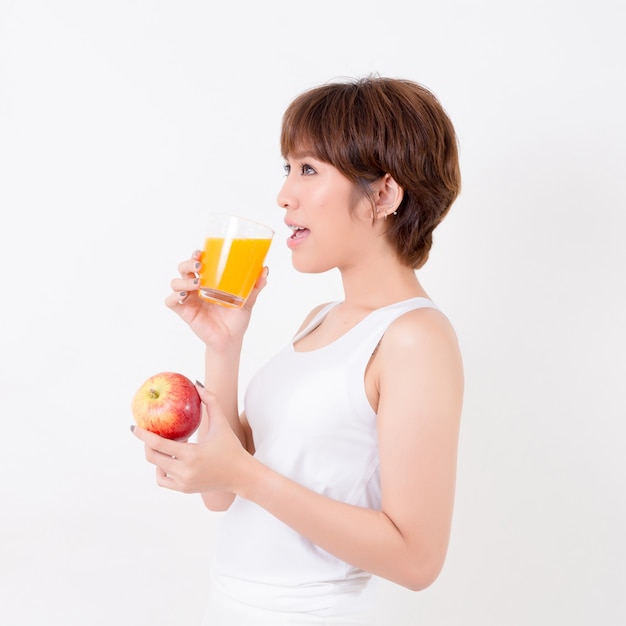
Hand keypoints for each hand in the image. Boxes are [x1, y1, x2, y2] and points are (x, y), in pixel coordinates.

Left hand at [131, 385, 248, 493]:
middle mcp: (184, 471)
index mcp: (191, 455)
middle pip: (153, 457)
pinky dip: (161, 470)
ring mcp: (183, 482)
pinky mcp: (184, 489)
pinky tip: (168, 460)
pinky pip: (163, 480)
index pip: (158, 444)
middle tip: (149, 433)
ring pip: (157, 469)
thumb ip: (211, 401)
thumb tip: (196, 384)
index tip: (133, 427)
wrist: (241, 475)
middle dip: (147, 444)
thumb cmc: (231, 447)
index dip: (143, 435)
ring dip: (156, 456)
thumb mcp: (221, 423)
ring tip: (165, 445)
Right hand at [165, 249, 268, 350]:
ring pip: (175, 282)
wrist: (231, 339)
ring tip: (197, 283)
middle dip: (188, 263)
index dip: (196, 254)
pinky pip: (170, 302)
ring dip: (183, 280)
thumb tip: (265, 269)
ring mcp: (189, 299)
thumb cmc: (236, 318)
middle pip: (184, 269)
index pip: (197, 262)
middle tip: (200, 265)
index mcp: (209, 281)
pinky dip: (173, 296)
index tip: (202, 252)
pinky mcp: (185, 312)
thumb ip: (256, 285)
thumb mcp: (248, 300)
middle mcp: (196, 288)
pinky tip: (183, 296)